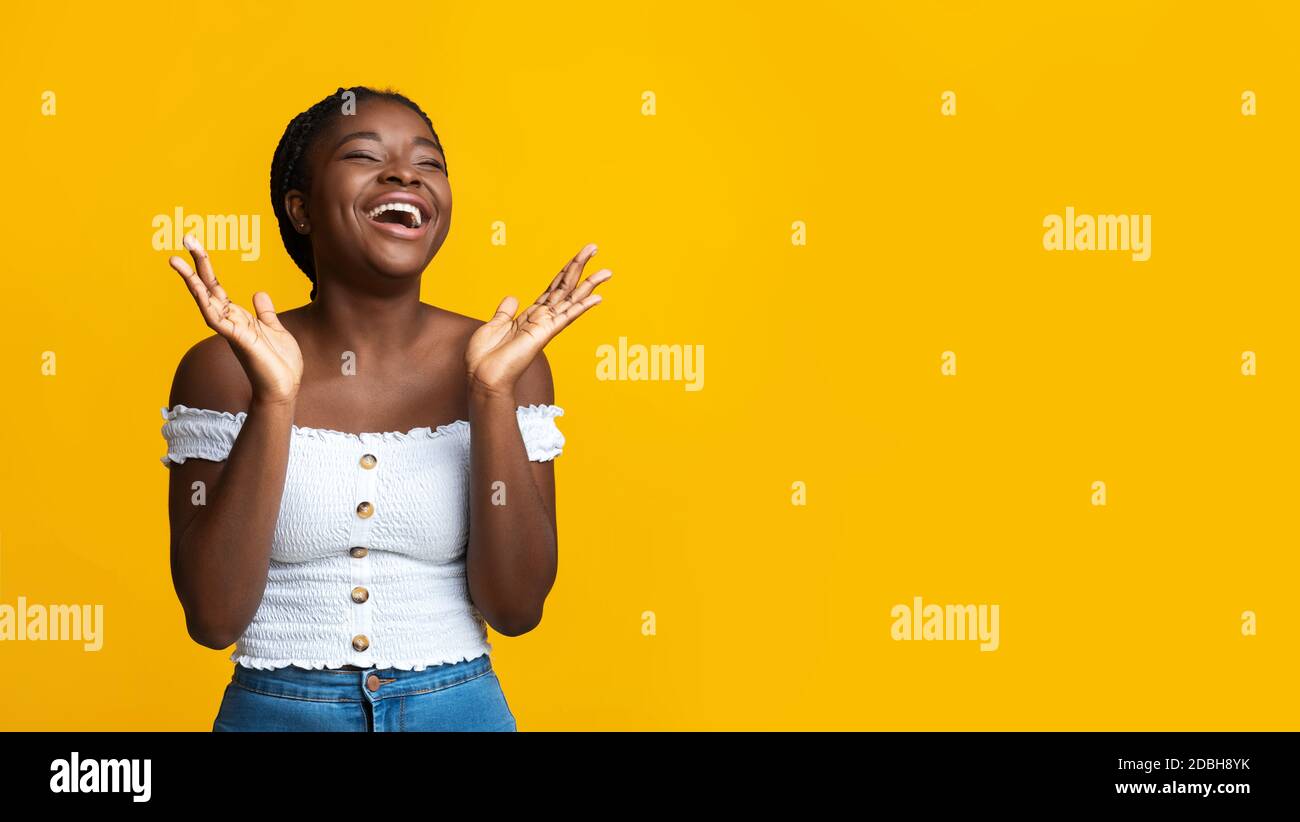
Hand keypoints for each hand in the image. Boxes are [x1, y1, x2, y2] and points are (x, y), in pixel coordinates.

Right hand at [168, 234, 303, 405]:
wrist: (284, 388)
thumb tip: (258, 292)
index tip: (194, 245)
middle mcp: (230, 321)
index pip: (216, 287)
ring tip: (177, 261)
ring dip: (192, 282)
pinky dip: (209, 307)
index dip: (205, 266)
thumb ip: (264, 311)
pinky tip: (200, 293)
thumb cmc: (279, 363)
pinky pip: (220, 322)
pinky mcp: (240, 341)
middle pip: (207, 288)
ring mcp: (232, 331)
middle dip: (195, 264)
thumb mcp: (274, 329)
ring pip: (206, 302)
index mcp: (237, 316)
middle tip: (185, 238)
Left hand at [467, 242, 610, 395]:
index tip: (580, 256)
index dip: (566, 271)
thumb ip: (505, 311)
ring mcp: (546, 326)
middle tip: (594, 247)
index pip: (553, 288)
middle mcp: (542, 318)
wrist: (483, 376)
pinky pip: (567, 317)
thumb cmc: (485, 356)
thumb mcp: (494, 325)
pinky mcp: (544, 333)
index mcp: (531, 315)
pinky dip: (582, 306)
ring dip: (589, 284)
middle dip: (580, 266)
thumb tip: (513, 297)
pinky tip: (598, 297)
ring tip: (606, 271)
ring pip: (571, 298)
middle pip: (566, 287)